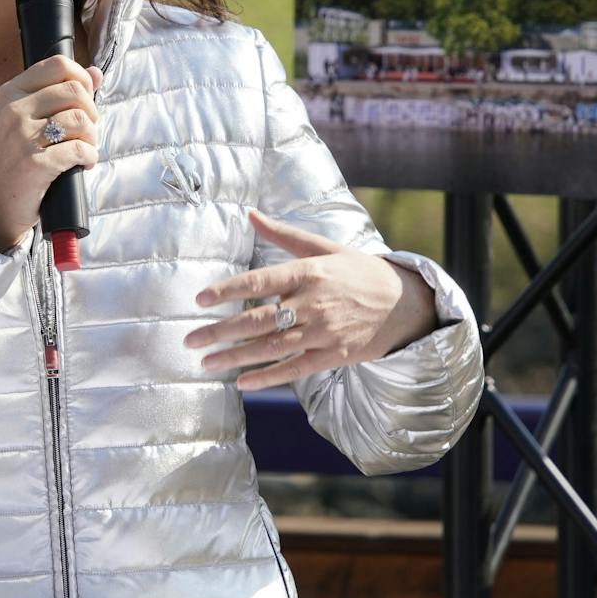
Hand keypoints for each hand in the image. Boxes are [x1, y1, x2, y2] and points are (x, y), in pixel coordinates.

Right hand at [0, 56, 103, 250]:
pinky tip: (83, 163)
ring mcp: (22, 136)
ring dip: (92, 136)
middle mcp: (14, 110)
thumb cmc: (15, 159)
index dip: (81, 79)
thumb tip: (95, 72)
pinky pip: (80, 149)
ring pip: (80, 118)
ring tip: (84, 148)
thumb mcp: (28, 119)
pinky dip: (89, 156)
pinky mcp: (35, 163)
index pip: (58, 64)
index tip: (84, 100)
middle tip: (85, 131)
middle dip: (91, 111)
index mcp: (11, 92)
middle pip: (74, 90)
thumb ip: (60, 93)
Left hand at [184, 210, 437, 390]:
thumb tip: (249, 214)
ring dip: (236, 357)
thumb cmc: (358, 270)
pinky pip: (295, 368)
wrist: (405, 302)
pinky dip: (268, 377)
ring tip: (206, 363)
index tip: (200, 299)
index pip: (259, 281)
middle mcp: (312, 303)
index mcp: (308, 272)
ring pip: (271, 347)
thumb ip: (283, 234)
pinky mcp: (333, 355)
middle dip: (220, 332)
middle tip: (190, 340)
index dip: (227, 290)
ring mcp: (323, 331)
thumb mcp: (323, 247)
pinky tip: (243, 383)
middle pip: (258, 319)